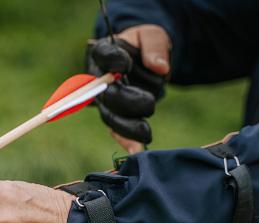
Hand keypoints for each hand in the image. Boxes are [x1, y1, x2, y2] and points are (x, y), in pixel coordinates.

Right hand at [87, 24, 170, 147]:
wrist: (145, 62)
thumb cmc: (145, 46)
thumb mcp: (153, 36)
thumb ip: (155, 46)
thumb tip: (159, 67)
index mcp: (104, 53)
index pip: (102, 55)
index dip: (111, 62)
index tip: (126, 65)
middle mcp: (98, 79)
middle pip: (105, 93)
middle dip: (125, 101)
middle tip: (149, 104)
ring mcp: (104, 100)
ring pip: (110, 116)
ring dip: (127, 126)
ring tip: (147, 133)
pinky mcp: (114, 115)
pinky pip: (116, 130)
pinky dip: (125, 141)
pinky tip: (136, 150)